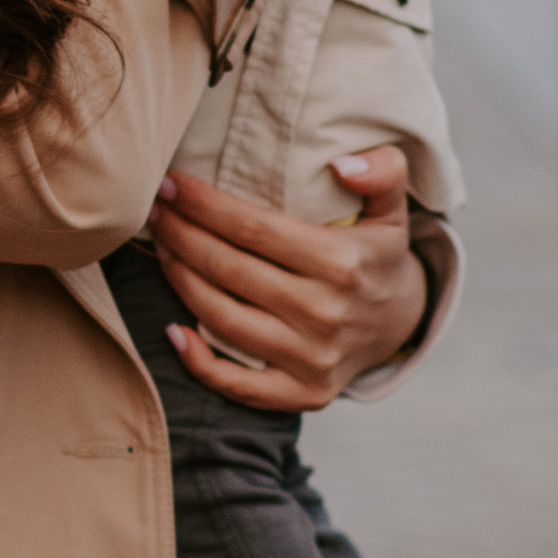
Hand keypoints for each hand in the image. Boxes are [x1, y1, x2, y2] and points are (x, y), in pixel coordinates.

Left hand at [147, 150, 427, 409]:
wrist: (403, 322)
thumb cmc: (378, 255)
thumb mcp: (392, 208)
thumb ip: (384, 171)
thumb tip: (342, 163)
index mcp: (342, 263)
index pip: (254, 229)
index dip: (204, 205)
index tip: (171, 185)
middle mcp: (326, 313)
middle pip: (230, 269)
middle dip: (182, 235)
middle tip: (154, 212)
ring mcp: (314, 359)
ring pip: (224, 319)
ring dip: (181, 282)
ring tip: (162, 249)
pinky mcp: (306, 393)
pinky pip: (240, 386)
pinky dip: (199, 363)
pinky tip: (171, 329)